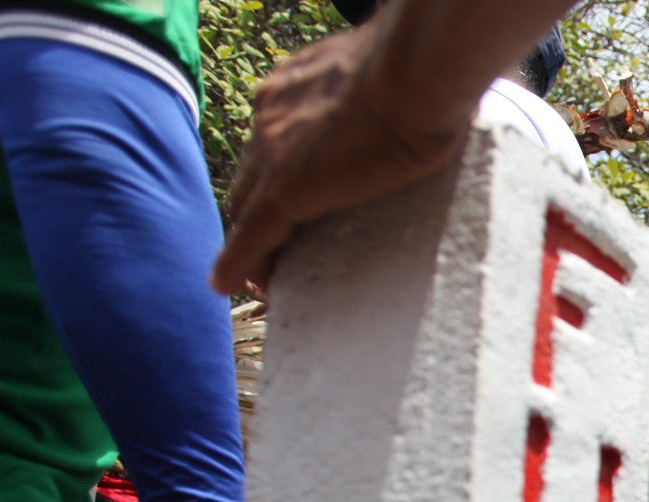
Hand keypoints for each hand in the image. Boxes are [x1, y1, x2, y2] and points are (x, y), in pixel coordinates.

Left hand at [211, 24, 472, 293]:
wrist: (413, 73)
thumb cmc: (421, 71)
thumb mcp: (387, 79)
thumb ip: (381, 95)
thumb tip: (417, 110)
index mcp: (293, 87)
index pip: (271, 139)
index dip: (271, 171)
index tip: (282, 194)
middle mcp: (271, 115)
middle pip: (250, 174)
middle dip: (251, 208)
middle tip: (261, 243)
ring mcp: (273, 152)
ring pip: (245, 206)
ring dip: (247, 240)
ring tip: (255, 274)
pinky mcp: (286, 189)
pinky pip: (251, 235)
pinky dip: (237, 261)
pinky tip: (227, 283)